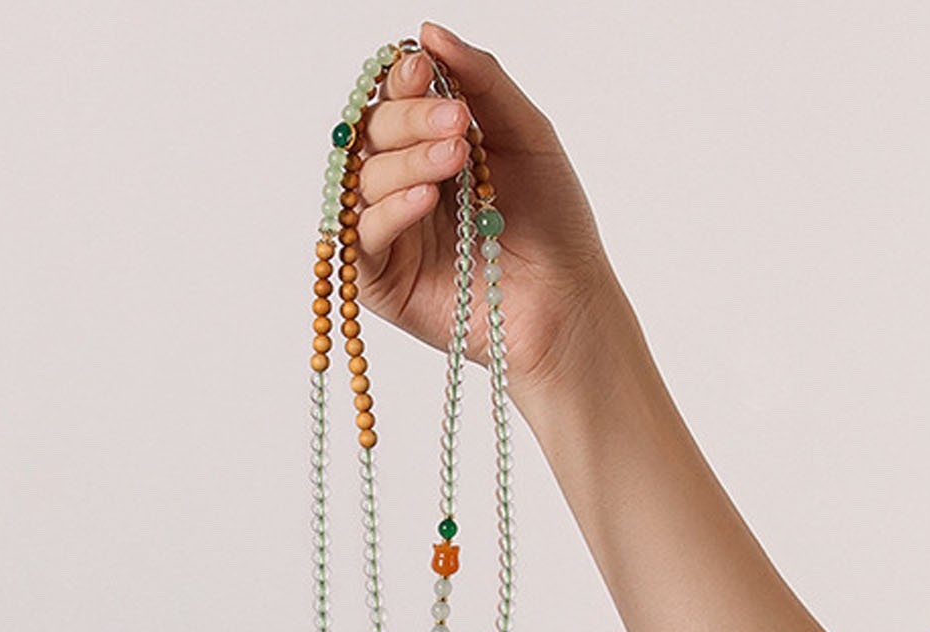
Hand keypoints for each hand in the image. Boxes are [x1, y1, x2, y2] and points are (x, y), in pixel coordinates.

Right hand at [355, 23, 613, 404]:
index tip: (424, 69)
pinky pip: (361, 237)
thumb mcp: (527, 134)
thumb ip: (483, 80)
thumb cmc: (554, 224)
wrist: (568, 300)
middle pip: (371, 135)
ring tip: (455, 160)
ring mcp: (390, 233)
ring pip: (363, 181)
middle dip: (408, 119)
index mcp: (431, 146)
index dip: (401, 81)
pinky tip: (427, 200)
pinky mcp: (382, 281)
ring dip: (406, 162)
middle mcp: (403, 185)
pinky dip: (390, 211)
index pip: (395, 100)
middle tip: (456, 123)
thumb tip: (429, 33)